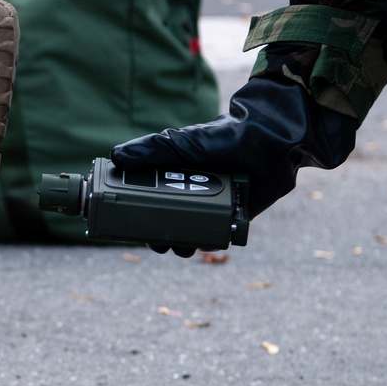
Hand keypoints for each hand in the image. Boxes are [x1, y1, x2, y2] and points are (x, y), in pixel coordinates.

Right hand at [111, 74, 358, 255]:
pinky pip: (218, 236)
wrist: (270, 143)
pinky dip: (209, 243)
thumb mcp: (182, 144)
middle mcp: (192, 192)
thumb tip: (116, 156)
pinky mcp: (234, 216)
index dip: (137, 214)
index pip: (148, 200)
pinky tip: (202, 244)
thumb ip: (151, 150)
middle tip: (157, 244)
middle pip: (167, 221)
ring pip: (191, 232)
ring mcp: (213, 205)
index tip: (128, 226)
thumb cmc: (223, 138)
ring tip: (181, 247)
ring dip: (183, 244)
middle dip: (160, 236)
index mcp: (174, 176)